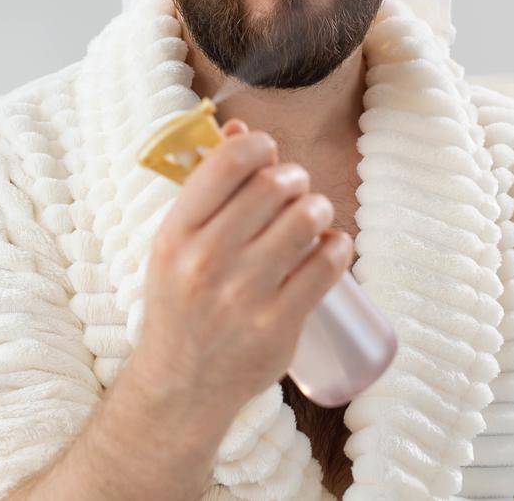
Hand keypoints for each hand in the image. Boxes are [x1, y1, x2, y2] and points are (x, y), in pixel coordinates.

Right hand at [130, 118, 353, 422]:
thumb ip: (206, 188)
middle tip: (295, 189)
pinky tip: (329, 247)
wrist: (183, 383)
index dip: (259, 145)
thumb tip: (239, 130)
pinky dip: (338, 246)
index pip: (226, 163)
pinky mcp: (279, 324)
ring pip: (306, 220)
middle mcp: (206, 262)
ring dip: (318, 208)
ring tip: (312, 217)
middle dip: (294, 178)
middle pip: (274, 185)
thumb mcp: (177, 243)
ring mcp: (244, 295)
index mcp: (176, 234)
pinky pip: (327, 264)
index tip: (269, 153)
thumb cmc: (182, 301)